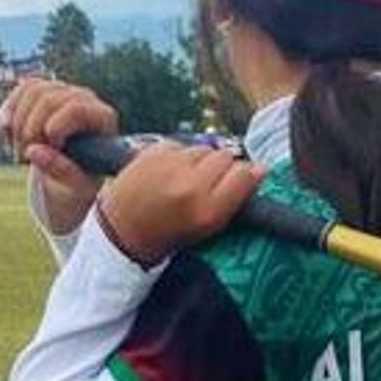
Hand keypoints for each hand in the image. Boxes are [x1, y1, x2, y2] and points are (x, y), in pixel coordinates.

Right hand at [0, 76, 120, 235]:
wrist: (66, 180)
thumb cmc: (77, 185)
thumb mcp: (74, 187)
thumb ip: (59, 171)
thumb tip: (34, 151)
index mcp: (103, 119)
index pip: (75, 108)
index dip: (54, 129)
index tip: (50, 149)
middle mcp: (86, 99)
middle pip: (49, 98)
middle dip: (30, 130)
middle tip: (26, 157)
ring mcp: (64, 92)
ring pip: (32, 91)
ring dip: (18, 124)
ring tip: (20, 149)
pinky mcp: (45, 92)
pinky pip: (21, 90)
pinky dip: (8, 113)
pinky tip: (6, 134)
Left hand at [96, 142, 264, 264]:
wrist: (120, 231)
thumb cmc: (166, 235)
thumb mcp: (206, 229)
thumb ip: (234, 199)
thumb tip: (260, 169)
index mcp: (207, 212)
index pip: (245, 174)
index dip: (246, 176)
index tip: (241, 181)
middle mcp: (191, 185)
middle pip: (226, 157)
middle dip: (221, 168)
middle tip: (206, 185)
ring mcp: (171, 164)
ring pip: (204, 149)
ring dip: (199, 161)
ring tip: (184, 180)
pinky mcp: (154, 151)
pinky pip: (181, 146)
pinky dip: (178, 156)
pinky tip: (168, 173)